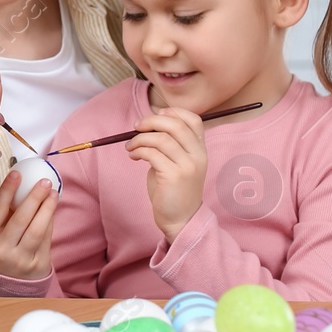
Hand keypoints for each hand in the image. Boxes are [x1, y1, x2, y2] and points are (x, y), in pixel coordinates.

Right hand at [0, 169, 57, 279]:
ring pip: (36, 229)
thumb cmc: (3, 249)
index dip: (6, 190)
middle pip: (20, 219)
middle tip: (44, 181)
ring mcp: (20, 259)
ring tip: (53, 193)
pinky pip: (46, 239)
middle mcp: (2, 250)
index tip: (17, 173)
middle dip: (33, 197)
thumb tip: (21, 182)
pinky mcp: (37, 265)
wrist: (11, 282)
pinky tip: (52, 209)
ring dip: (47, 208)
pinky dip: (50, 221)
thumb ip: (4, 213)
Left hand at [127, 107, 208, 242]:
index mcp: (200, 150)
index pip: (194, 120)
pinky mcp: (174, 176)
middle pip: (175, 125)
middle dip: (151, 121)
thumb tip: (147, 124)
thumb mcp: (175, 162)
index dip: (174, 112)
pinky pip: (152, 153)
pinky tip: (133, 156)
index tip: (156, 114)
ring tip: (130, 147)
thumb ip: (168, 144)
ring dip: (139, 139)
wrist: (180, 219)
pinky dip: (138, 150)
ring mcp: (188, 166)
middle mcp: (198, 156)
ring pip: (161, 138)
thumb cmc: (172, 189)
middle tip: (136, 127)